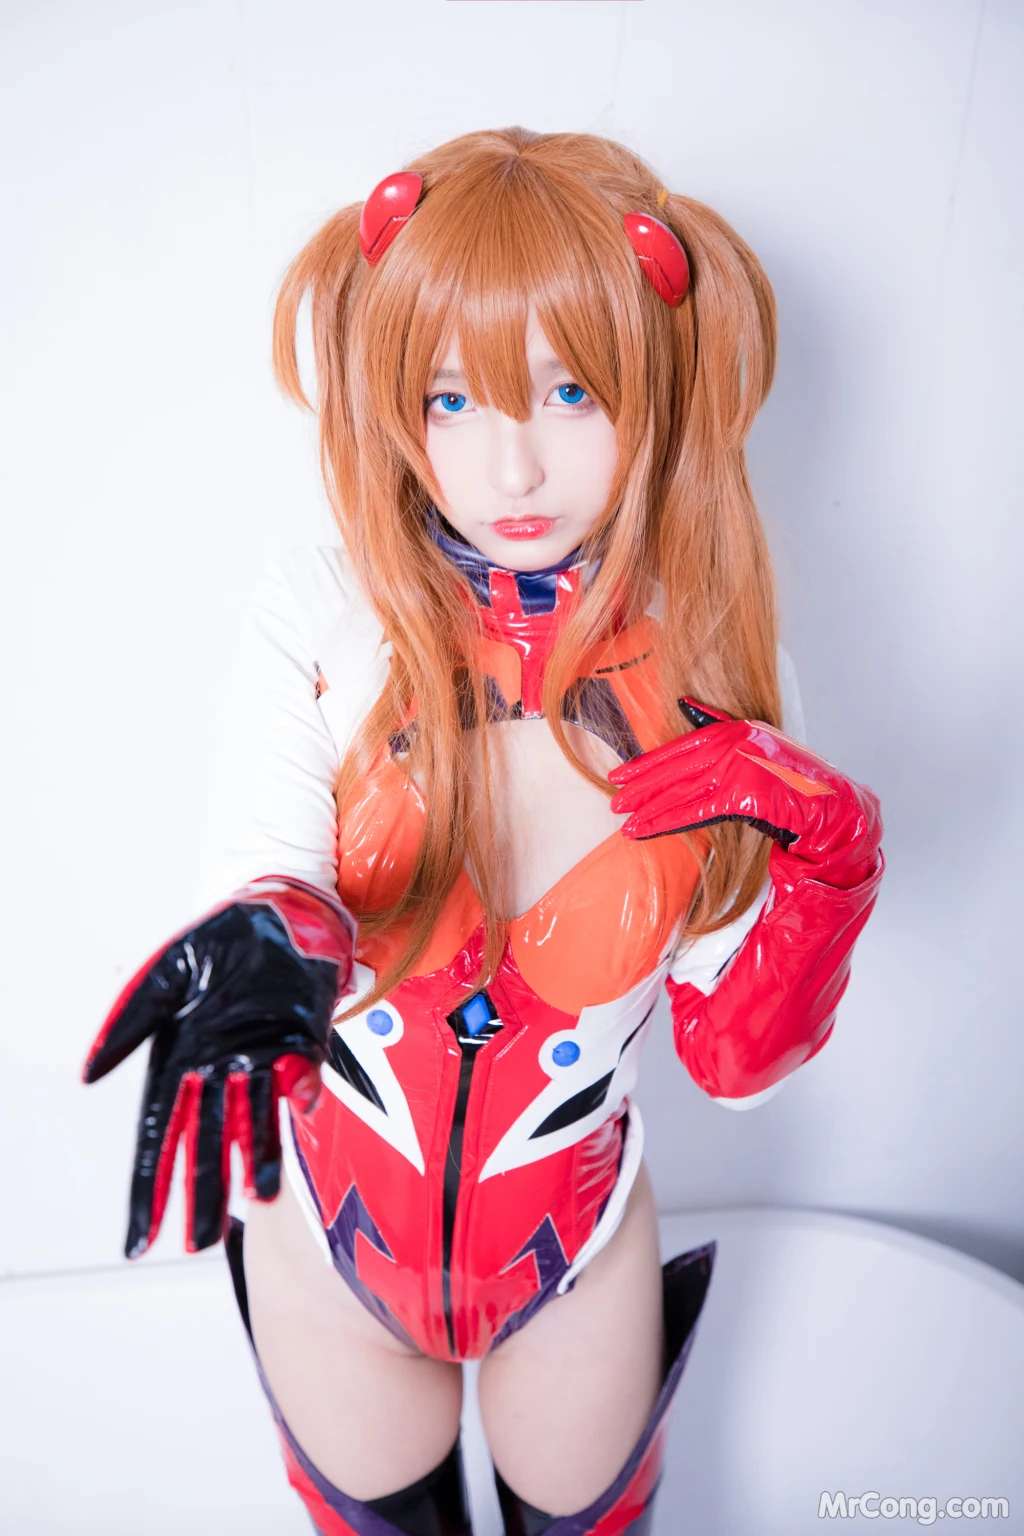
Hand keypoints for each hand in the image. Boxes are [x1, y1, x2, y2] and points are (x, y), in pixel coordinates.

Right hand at [82, 876, 355, 1258]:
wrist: (271, 909)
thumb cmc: (211, 941)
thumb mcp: (160, 980)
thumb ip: (126, 1027)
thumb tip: (87, 1075)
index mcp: (177, 1062)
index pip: (160, 1137)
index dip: (152, 1188)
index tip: (142, 1240)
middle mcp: (218, 1072)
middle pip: (206, 1143)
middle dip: (203, 1191)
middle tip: (200, 1242)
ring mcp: (260, 1062)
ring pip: (254, 1125)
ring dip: (255, 1162)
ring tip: (256, 1203)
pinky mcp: (299, 1045)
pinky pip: (297, 1082)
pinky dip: (297, 1098)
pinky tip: (295, 1112)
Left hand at [608, 696, 882, 890]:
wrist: (825, 804)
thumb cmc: (789, 778)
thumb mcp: (754, 741)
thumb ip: (718, 723)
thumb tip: (682, 702)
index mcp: (734, 729)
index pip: (681, 748)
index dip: (647, 763)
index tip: (619, 775)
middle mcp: (733, 745)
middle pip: (675, 769)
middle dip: (640, 786)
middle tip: (612, 801)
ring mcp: (737, 769)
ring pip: (680, 792)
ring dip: (648, 808)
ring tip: (622, 821)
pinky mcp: (741, 795)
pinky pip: (694, 812)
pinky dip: (665, 822)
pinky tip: (643, 830)